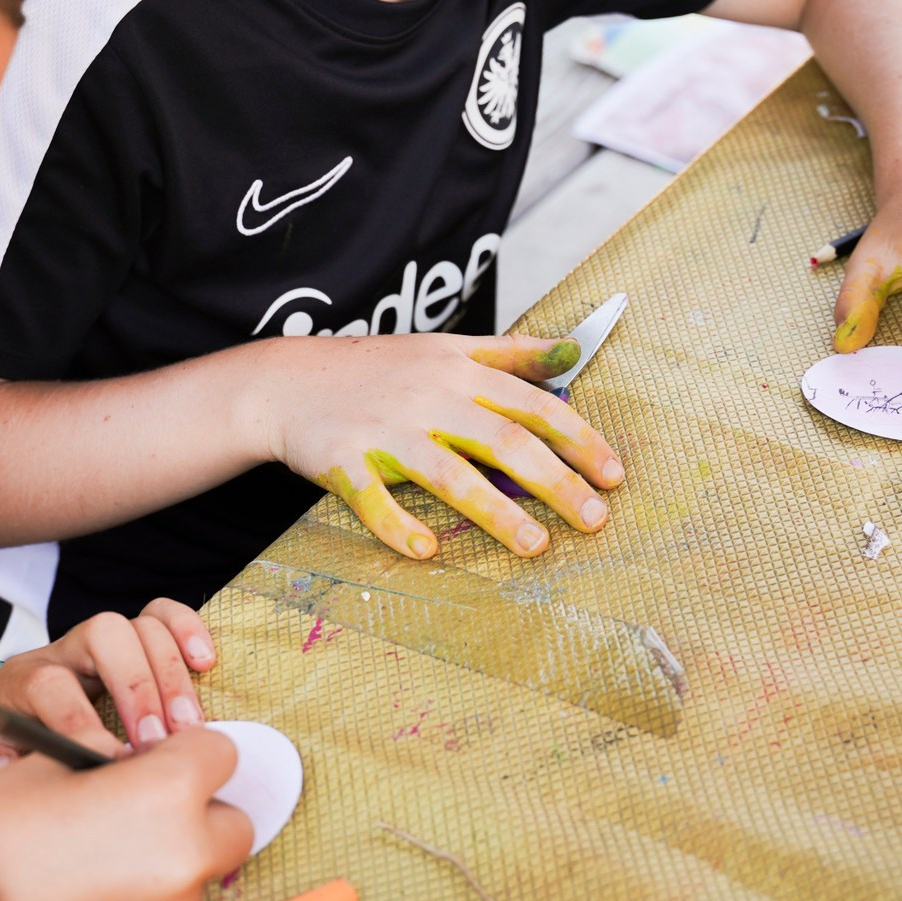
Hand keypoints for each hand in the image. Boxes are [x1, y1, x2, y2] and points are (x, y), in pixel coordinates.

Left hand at [0, 600, 217, 785]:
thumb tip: (2, 765)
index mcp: (22, 680)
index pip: (51, 683)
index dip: (79, 720)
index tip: (105, 761)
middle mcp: (64, 652)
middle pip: (104, 634)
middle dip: (137, 687)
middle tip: (157, 744)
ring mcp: (100, 646)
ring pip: (140, 625)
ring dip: (170, 675)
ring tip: (188, 729)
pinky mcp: (132, 647)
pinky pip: (163, 618)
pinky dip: (188, 632)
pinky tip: (205, 665)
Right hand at [0, 726, 250, 900]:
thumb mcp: (54, 762)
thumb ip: (115, 760)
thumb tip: (139, 763)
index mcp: (167, 790)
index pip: (221, 751)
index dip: (189, 748)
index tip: (164, 755)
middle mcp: (185, 851)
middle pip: (233, 820)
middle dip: (201, 807)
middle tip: (150, 801)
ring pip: (204, 867)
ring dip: (176, 850)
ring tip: (112, 845)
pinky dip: (150, 891)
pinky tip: (97, 883)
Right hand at [250, 332, 624, 562]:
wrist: (287, 381)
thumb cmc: (376, 370)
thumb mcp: (445, 349)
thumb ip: (511, 353)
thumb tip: (573, 351)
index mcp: (457, 371)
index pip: (531, 404)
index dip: (578, 438)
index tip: (613, 474)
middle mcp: (428, 399)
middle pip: (503, 440)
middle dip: (555, 481)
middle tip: (594, 519)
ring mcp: (385, 432)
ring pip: (448, 474)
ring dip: (496, 514)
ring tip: (536, 546)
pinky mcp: (343, 462)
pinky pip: (373, 500)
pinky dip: (399, 527)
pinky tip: (427, 551)